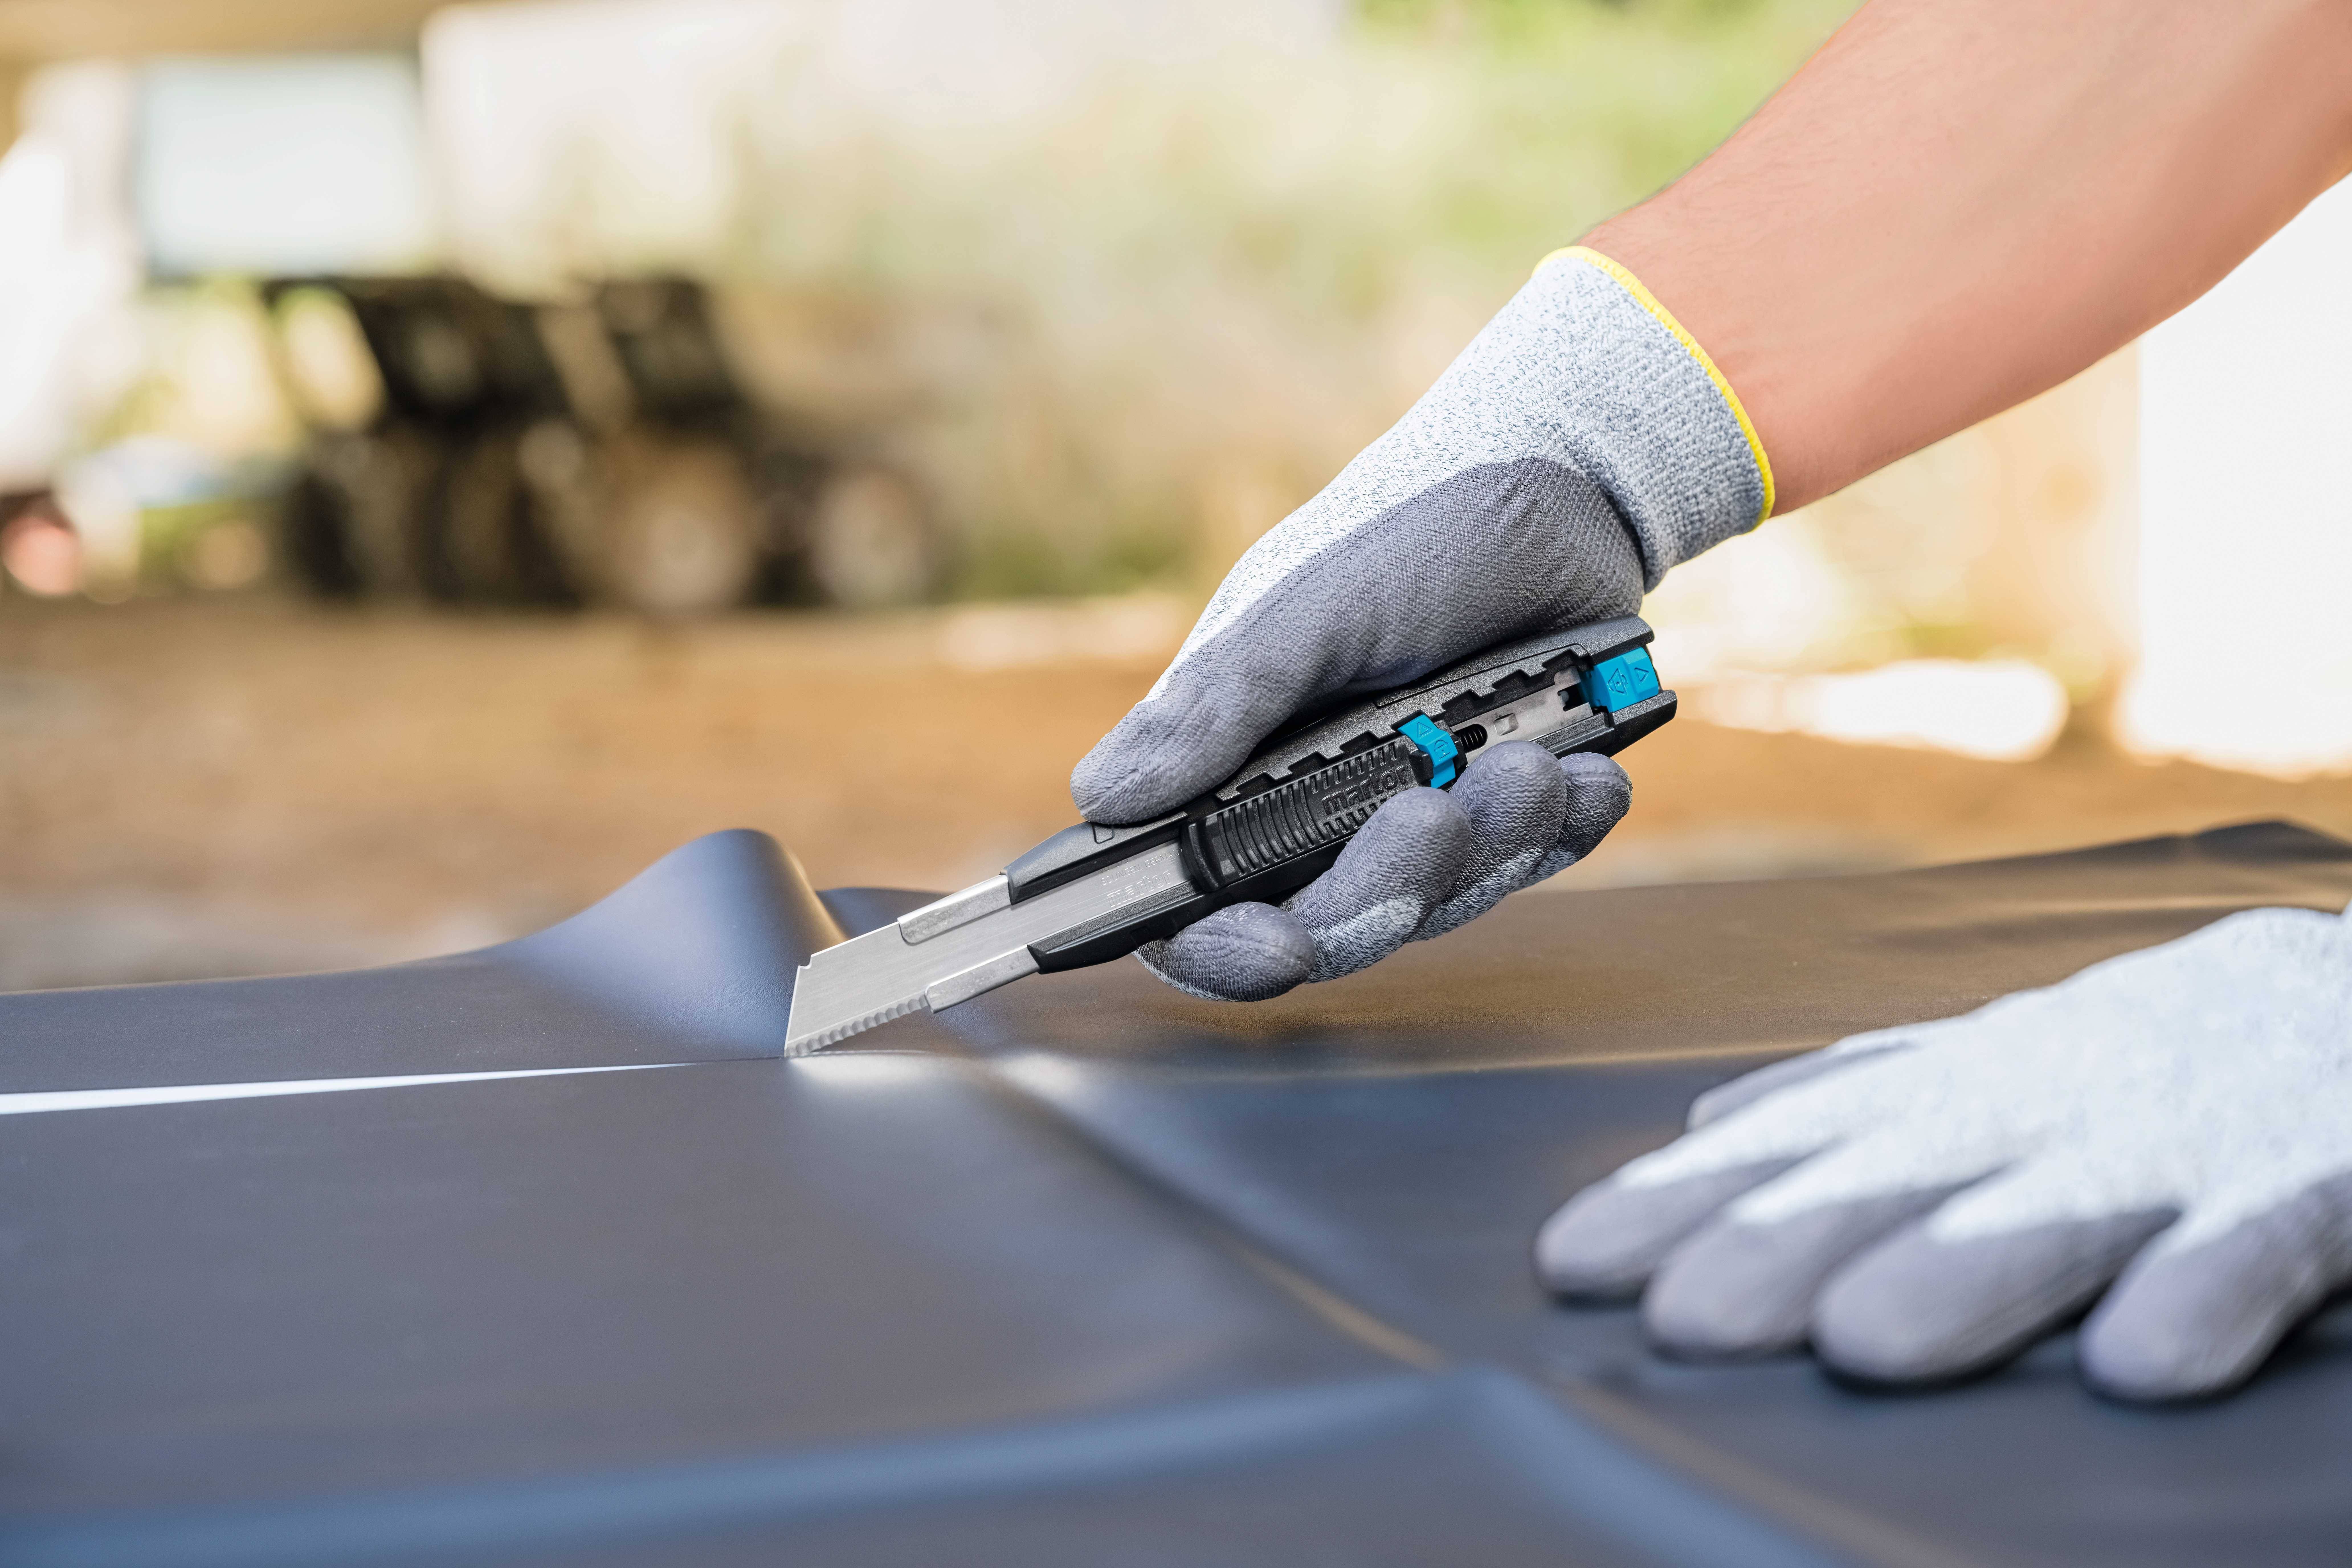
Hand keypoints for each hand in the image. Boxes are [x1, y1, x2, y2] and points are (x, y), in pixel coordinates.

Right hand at [1071, 249, 1768, 999]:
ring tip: (1535, 761)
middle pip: (1331, 925)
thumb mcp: (1308, 605)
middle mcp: (1315, 812)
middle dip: (1389, 883)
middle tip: (1438, 810)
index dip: (1221, 948)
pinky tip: (1590, 776)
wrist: (1555, 488)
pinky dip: (1563, 830)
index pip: (1197, 904)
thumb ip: (1216, 703)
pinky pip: (1530, 865)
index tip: (1277, 946)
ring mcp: (1411, 817)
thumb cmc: (1409, 532)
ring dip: (1491, 844)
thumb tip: (1103, 796)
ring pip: (1438, 904)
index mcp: (1236, 766)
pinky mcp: (1500, 814)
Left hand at [1536, 902, 2351, 1401]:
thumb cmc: (2131, 1054)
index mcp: (1960, 1091)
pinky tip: (2140, 1363)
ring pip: (2050, 1214)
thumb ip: (1852, 1094)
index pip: (1793, 1145)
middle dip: (1783, 1246)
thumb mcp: (1976, 1067)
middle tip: (1684, 1319)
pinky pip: (2251, 1244)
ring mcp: (2172, 1147)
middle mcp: (2039, 1112)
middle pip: (1894, 1181)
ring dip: (1960, 1275)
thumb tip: (1709, 1125)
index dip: (1682, 1204)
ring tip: (1864, 1343)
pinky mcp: (2302, 1183)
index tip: (1573, 1264)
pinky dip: (2202, 1294)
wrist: (2329, 1000)